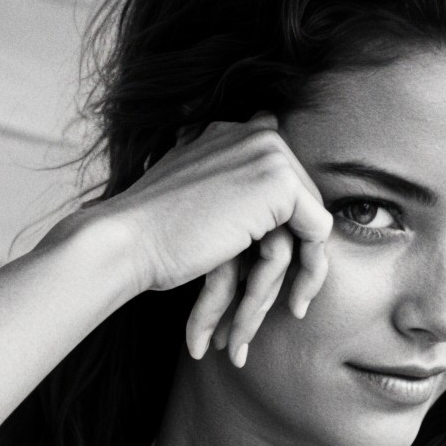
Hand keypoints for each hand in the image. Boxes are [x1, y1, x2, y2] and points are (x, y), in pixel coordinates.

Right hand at [63, 115, 332, 364]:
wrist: (128, 241)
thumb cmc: (150, 234)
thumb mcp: (190, 201)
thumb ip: (226, 189)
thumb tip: (258, 201)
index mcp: (231, 133)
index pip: (284, 175)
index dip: (289, 225)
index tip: (277, 264)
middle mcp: (254, 134)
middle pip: (302, 204)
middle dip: (301, 255)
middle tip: (296, 302)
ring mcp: (268, 154)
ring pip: (309, 225)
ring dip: (301, 274)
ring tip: (293, 313)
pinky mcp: (279, 184)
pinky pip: (317, 236)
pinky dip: (309, 274)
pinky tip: (294, 308)